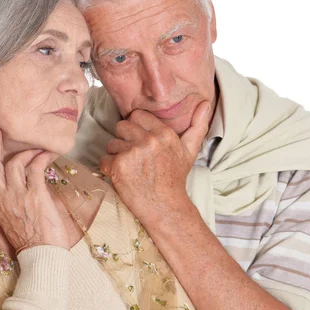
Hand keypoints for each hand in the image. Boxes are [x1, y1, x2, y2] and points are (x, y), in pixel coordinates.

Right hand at [0, 126, 70, 249]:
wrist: (42, 256)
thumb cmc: (33, 241)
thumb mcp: (15, 220)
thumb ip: (16, 202)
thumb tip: (28, 185)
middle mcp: (3, 198)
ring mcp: (18, 196)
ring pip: (15, 162)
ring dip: (27, 152)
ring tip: (37, 149)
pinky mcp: (36, 195)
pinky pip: (36, 168)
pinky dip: (42, 158)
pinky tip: (49, 154)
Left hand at [100, 102, 210, 224]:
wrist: (165, 207)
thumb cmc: (174, 178)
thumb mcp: (189, 151)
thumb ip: (197, 125)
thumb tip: (205, 102)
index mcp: (164, 133)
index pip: (136, 115)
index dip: (135, 128)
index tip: (140, 142)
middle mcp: (149, 140)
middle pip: (121, 126)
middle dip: (124, 139)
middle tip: (134, 156)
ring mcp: (132, 153)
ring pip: (111, 143)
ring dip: (116, 155)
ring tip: (130, 168)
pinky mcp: (118, 167)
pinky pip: (103, 160)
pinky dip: (108, 169)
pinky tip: (122, 177)